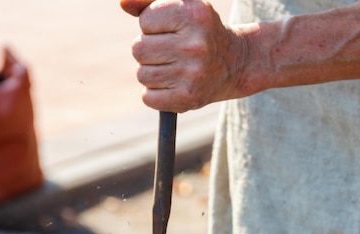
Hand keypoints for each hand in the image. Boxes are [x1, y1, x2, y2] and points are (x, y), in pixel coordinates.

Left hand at [121, 0, 248, 112]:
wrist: (236, 63)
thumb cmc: (200, 31)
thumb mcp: (182, 6)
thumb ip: (148, 1)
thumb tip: (122, 2)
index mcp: (194, 14)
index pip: (145, 22)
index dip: (153, 27)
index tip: (173, 31)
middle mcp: (196, 45)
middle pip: (139, 49)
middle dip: (150, 51)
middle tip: (172, 52)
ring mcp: (194, 74)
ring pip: (142, 74)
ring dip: (153, 72)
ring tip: (175, 68)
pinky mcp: (189, 98)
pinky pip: (148, 97)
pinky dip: (155, 94)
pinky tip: (173, 85)